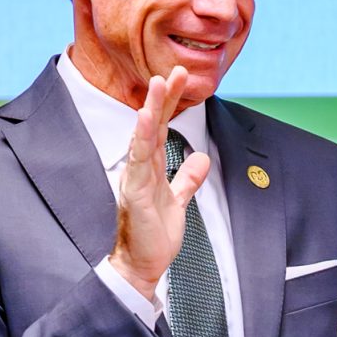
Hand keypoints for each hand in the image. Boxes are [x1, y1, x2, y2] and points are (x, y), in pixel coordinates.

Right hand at [109, 66, 210, 298]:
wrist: (141, 266)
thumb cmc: (153, 235)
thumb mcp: (177, 201)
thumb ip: (187, 179)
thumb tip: (201, 158)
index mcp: (150, 167)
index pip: (160, 127)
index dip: (169, 103)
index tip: (180, 78)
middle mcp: (140, 168)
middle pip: (151, 125)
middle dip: (163, 97)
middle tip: (175, 70)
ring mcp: (135, 179)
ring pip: (143, 137)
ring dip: (151, 110)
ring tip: (158, 84)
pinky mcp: (135, 194)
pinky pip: (138, 163)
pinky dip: (140, 140)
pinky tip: (143, 120)